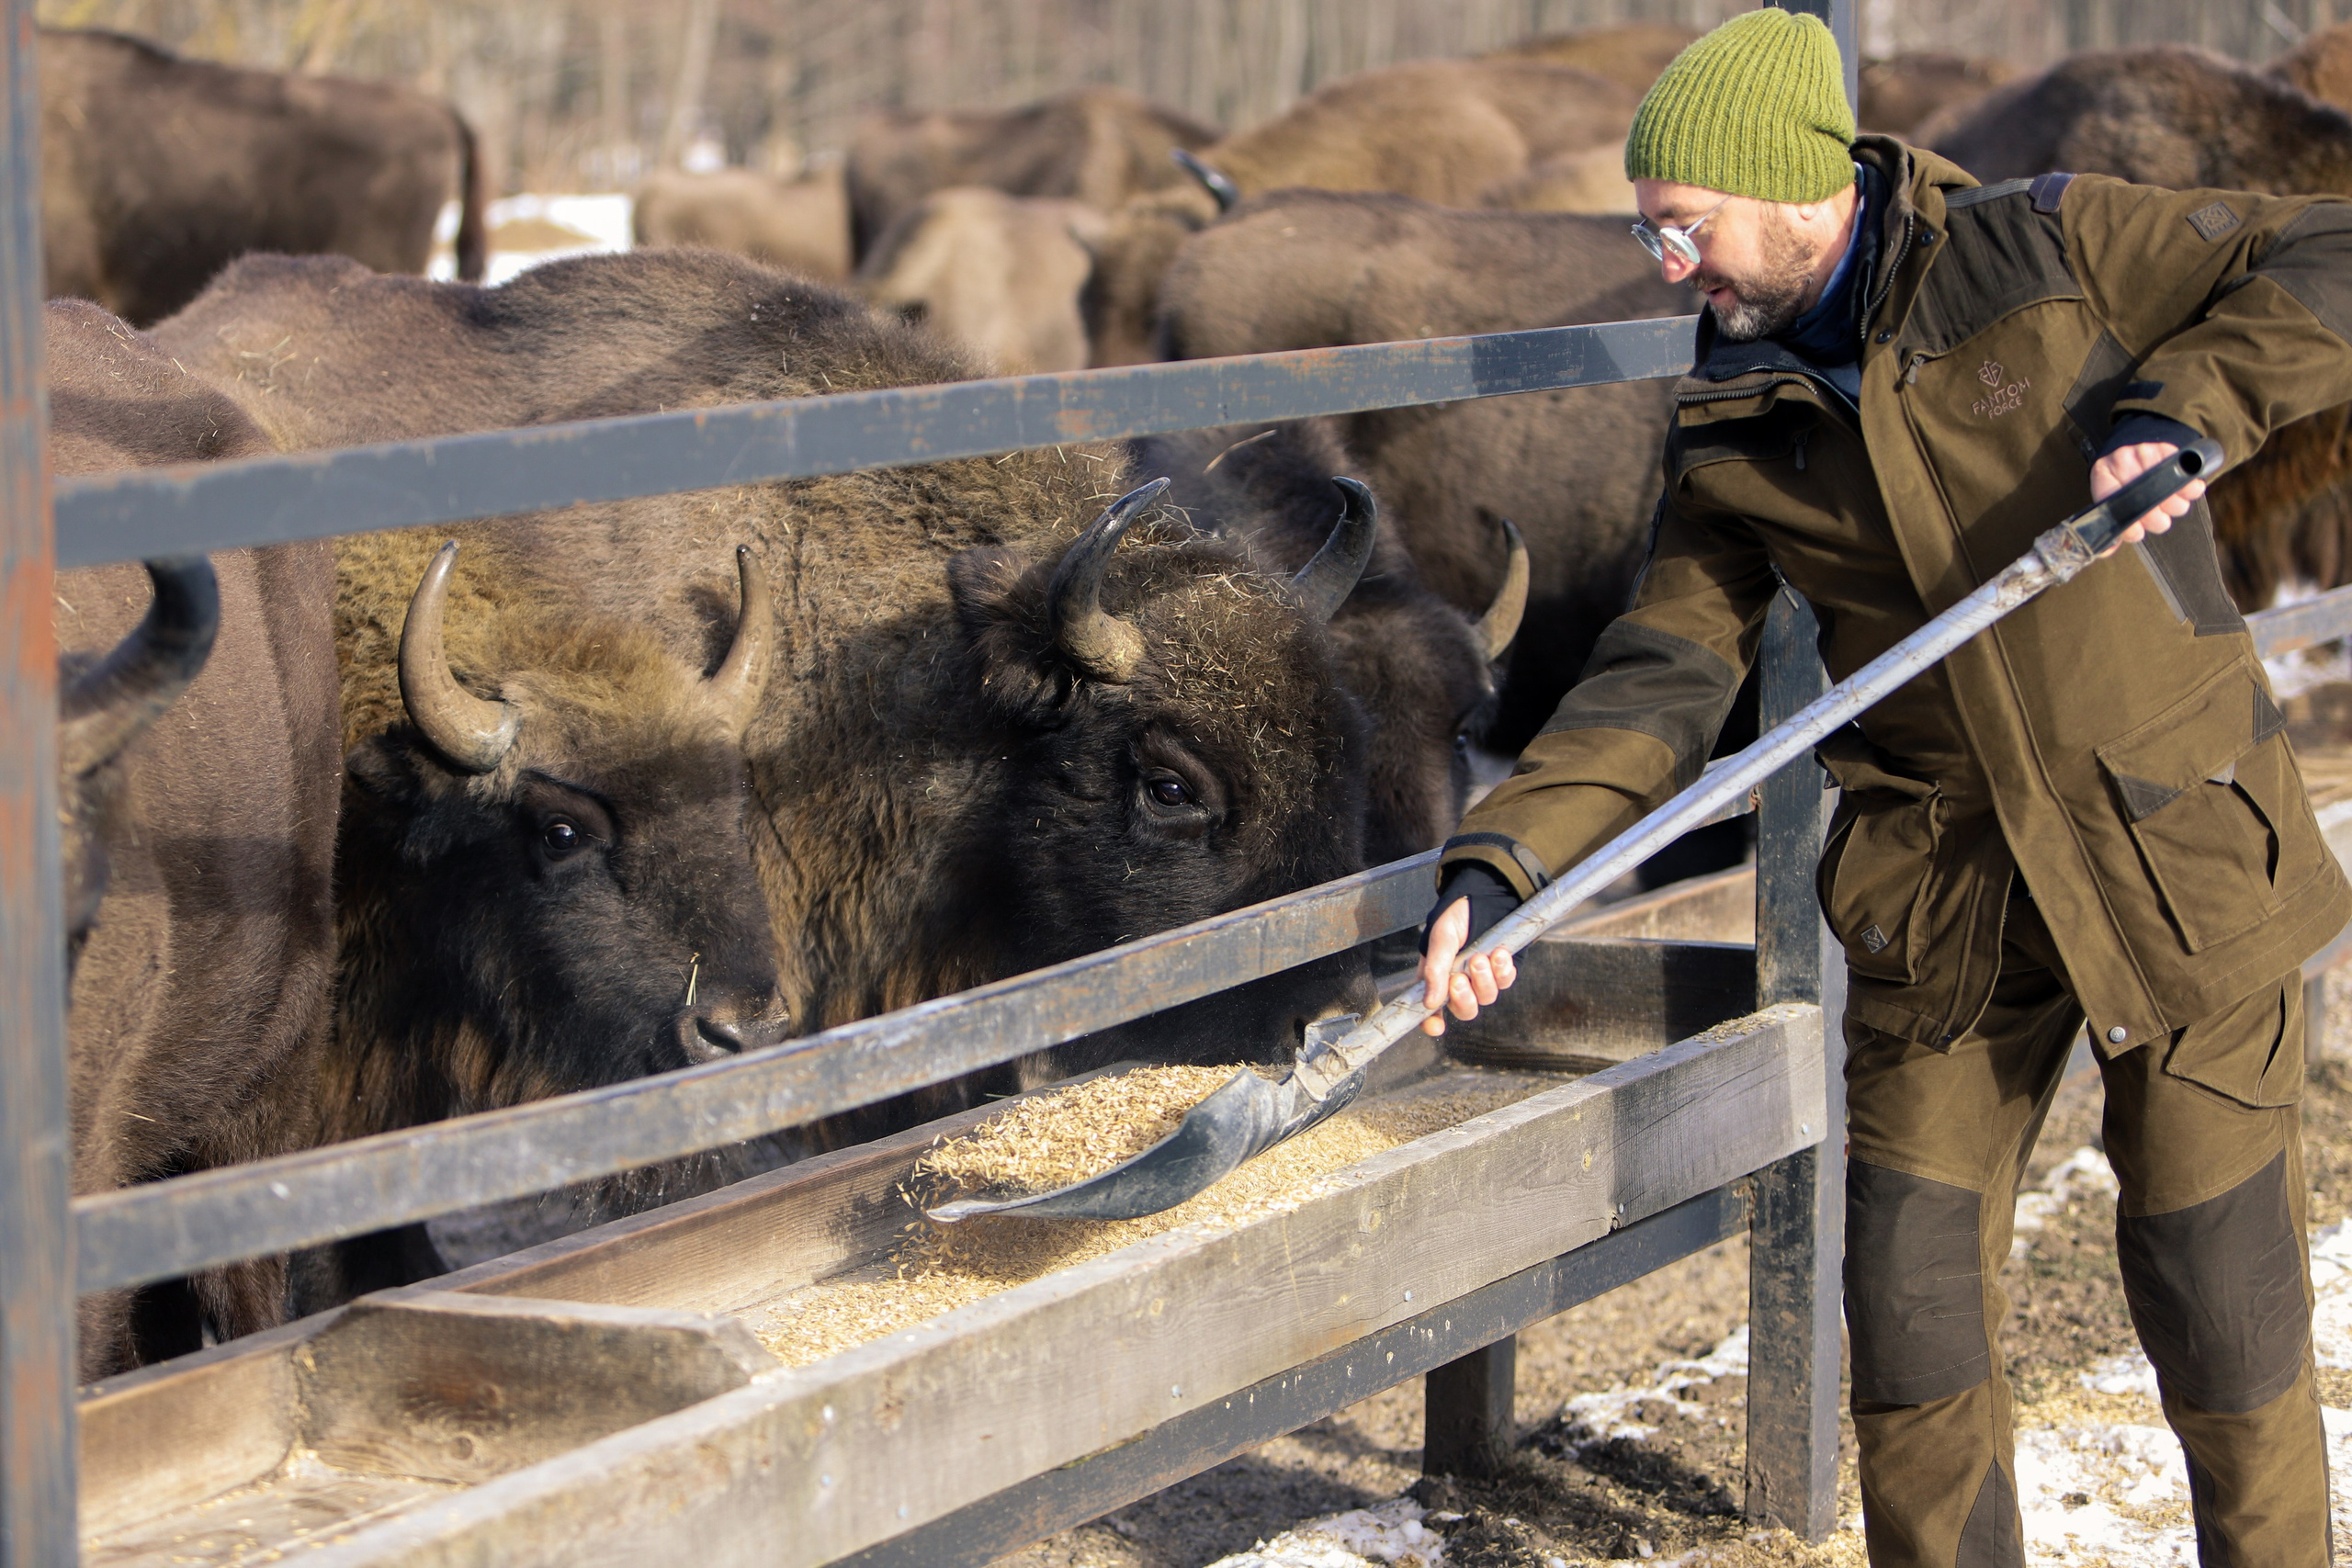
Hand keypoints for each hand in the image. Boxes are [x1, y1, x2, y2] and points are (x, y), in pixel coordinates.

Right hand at [1417, 896, 1517, 1036]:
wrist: (1488, 893)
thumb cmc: (1457, 913)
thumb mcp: (1441, 937)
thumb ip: (1435, 970)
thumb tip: (1430, 1003)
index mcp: (1436, 975)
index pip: (1432, 1008)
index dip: (1432, 1021)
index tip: (1436, 1026)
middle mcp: (1460, 981)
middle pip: (1464, 1009)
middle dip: (1462, 999)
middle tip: (1460, 979)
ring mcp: (1483, 978)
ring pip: (1486, 997)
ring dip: (1483, 980)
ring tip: (1481, 957)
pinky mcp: (1503, 970)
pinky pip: (1505, 982)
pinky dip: (1502, 971)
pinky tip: (1499, 953)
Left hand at [2089, 442, 2205, 553]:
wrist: (2128, 453)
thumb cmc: (2119, 485)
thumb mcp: (2109, 502)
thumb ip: (2112, 526)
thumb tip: (2106, 551)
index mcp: (2103, 476)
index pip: (2116, 506)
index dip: (2130, 526)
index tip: (2139, 534)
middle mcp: (2121, 461)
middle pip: (2148, 499)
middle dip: (2157, 518)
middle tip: (2159, 518)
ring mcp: (2143, 452)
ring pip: (2169, 487)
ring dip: (2176, 504)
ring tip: (2173, 506)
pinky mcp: (2164, 447)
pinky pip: (2184, 472)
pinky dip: (2190, 487)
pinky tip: (2189, 491)